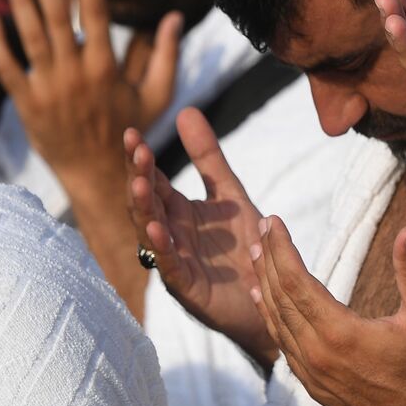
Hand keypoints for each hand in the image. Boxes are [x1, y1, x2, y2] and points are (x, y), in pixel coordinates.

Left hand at [0, 0, 181, 198]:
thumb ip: (165, 53)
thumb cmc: (132, 131)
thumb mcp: (158, 94)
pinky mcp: (28, 106)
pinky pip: (10, 70)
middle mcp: (76, 75)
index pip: (93, 14)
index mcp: (106, 68)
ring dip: (20, 5)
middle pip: (57, 19)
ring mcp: (49, 90)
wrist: (100, 175)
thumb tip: (175, 16)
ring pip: (31, 39)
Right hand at [126, 108, 275, 364]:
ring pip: (151, 232)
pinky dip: (161, 247)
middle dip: (139, 177)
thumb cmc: (247, 248)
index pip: (153, 181)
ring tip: (139, 183)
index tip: (132, 133)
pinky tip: (155, 229)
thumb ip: (209, 158)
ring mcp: (176, 261)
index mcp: (178, 212)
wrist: (274, 295)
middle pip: (146, 203)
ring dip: (144, 209)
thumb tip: (186, 110)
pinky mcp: (188, 287)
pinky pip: (169, 265)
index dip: (141, 159)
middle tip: (135, 150)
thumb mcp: (231, 195)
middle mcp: (171, 234)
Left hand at [250, 218, 405, 405]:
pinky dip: (271, 320)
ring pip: (277, 324)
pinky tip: (265, 303)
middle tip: (261, 228)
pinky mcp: (316, 388)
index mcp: (339, 334)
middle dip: (268, 261)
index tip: (273, 220)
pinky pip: (284, 348)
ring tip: (256, 258)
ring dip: (264, 288)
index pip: (296, 281)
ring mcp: (313, 375)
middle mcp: (317, 356)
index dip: (281, 248)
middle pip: (280, 299)